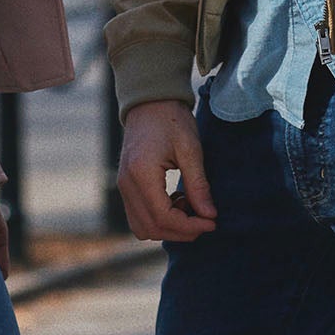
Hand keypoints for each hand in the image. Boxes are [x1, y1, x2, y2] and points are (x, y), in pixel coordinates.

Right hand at [117, 100, 216, 242]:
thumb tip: (209, 215)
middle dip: (182, 232)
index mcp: (141, 174)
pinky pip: (139, 216)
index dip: (189, 227)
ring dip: (169, 228)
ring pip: (142, 228)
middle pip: (152, 228)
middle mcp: (126, 184)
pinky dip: (159, 219)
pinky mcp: (126, 186)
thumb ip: (198, 185)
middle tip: (206, 220)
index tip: (212, 222)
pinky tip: (177, 201)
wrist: (150, 102)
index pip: (163, 217)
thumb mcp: (191, 150)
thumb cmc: (172, 120)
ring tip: (190, 207)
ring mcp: (123, 186)